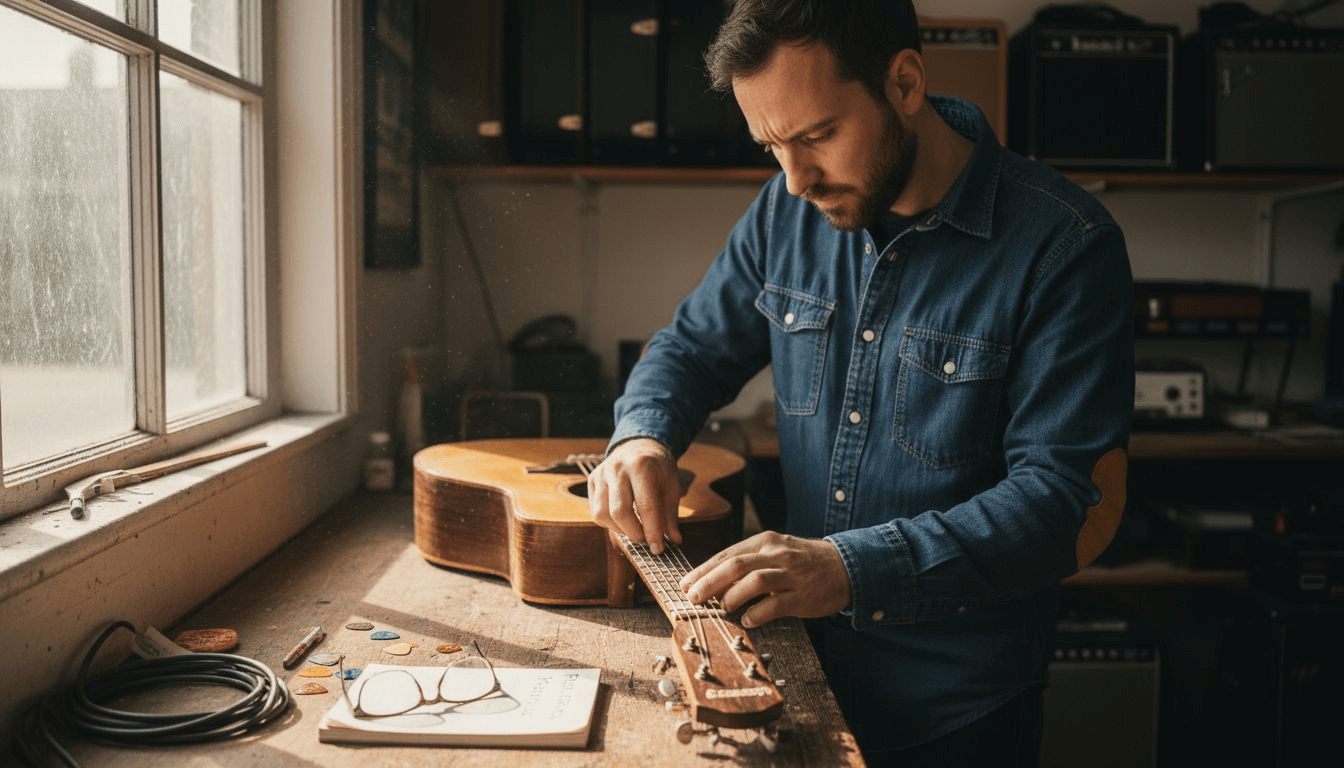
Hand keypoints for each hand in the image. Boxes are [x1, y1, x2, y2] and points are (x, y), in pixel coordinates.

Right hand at [587, 438, 681, 553]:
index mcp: (642, 466)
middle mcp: (618, 468)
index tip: (658, 549)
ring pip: (602, 513)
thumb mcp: (671, 486)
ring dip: (620, 530)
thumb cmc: (658, 469)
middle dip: (634, 533)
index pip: (646, 506)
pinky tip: (622, 521)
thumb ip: (670, 514)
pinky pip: (595, 511)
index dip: (652, 531)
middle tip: (646, 540)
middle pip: (619, 511)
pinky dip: (609, 523)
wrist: (638, 445)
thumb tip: (675, 541)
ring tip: (634, 530)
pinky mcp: (592, 479)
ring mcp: (602, 473)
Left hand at [679, 531, 851, 627]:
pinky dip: (758, 613)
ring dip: (733, 595)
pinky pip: (777, 604)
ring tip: (720, 608)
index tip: (684, 584)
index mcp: (765, 542)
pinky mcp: (804, 595)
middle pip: (736, 565)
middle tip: (692, 597)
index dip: (703, 570)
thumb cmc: (802, 563)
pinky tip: (747, 621)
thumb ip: (748, 563)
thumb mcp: (774, 553)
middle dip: (709, 582)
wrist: (845, 566)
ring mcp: (792, 574)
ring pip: (756, 580)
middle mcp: (777, 554)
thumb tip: (712, 583)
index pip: (727, 554)